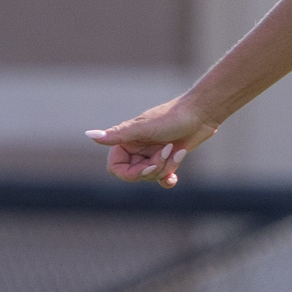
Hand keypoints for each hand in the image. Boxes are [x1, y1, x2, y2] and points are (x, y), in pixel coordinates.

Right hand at [87, 99, 216, 187]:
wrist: (202, 113)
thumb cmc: (172, 117)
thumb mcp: (143, 127)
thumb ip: (117, 134)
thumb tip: (89, 134)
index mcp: (127, 140)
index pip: (116, 167)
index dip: (131, 173)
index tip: (148, 167)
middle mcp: (137, 147)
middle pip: (136, 174)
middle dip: (153, 168)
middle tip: (168, 151)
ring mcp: (152, 153)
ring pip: (151, 175)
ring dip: (166, 167)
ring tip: (178, 150)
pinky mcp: (168, 157)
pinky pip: (162, 177)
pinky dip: (167, 179)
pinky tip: (174, 179)